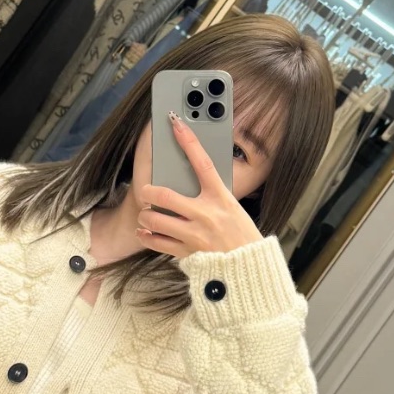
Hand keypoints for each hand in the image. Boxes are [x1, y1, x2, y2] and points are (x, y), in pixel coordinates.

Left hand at [138, 112, 263, 257]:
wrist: (248, 269)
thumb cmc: (242, 237)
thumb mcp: (233, 209)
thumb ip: (212, 197)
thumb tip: (190, 186)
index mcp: (221, 198)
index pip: (202, 163)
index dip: (188, 141)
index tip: (176, 124)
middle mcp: (206, 214)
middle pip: (165, 194)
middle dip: (149, 191)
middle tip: (147, 191)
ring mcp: (194, 234)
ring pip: (155, 220)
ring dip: (146, 215)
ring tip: (147, 214)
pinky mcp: (187, 253)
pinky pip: (156, 242)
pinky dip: (146, 236)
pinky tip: (145, 231)